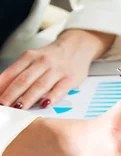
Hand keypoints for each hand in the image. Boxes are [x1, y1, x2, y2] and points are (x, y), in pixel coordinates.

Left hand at [0, 29, 114, 109]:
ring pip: (40, 85)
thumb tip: (2, 89)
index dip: (2, 86)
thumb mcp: (34, 59)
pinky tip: (44, 105)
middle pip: (23, 80)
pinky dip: (51, 97)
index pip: (11, 73)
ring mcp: (57, 70)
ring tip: (19, 108)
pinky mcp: (70, 78)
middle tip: (3, 106)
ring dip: (28, 98)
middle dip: (11, 94)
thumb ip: (20, 72)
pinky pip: (60, 89)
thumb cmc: (52, 57)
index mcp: (29, 56)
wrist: (77, 46)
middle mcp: (42, 62)